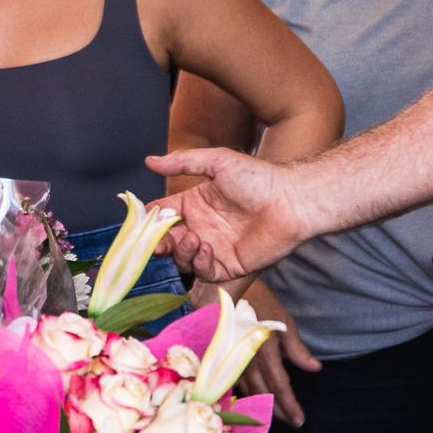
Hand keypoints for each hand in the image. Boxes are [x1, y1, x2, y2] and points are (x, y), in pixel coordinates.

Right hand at [148, 147, 308, 280]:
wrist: (289, 202)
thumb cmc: (257, 178)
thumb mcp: (217, 162)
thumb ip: (182, 162)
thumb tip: (149, 161)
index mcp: (195, 204)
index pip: (164, 214)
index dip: (151, 219)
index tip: (142, 222)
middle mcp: (202, 227)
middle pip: (168, 241)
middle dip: (159, 243)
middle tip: (160, 241)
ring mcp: (214, 248)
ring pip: (183, 259)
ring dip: (180, 251)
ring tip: (192, 238)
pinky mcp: (228, 266)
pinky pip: (204, 271)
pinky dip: (199, 263)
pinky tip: (205, 248)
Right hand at [232, 281, 316, 425]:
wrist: (224, 289)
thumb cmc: (259, 302)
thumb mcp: (283, 322)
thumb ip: (297, 349)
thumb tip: (314, 368)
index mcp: (265, 352)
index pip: (280, 386)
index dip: (290, 405)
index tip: (300, 420)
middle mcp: (247, 362)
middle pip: (263, 395)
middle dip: (278, 412)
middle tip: (291, 423)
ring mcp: (231, 362)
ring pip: (247, 392)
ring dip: (261, 406)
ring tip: (273, 417)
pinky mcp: (220, 360)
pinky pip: (233, 384)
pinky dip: (245, 395)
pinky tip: (251, 401)